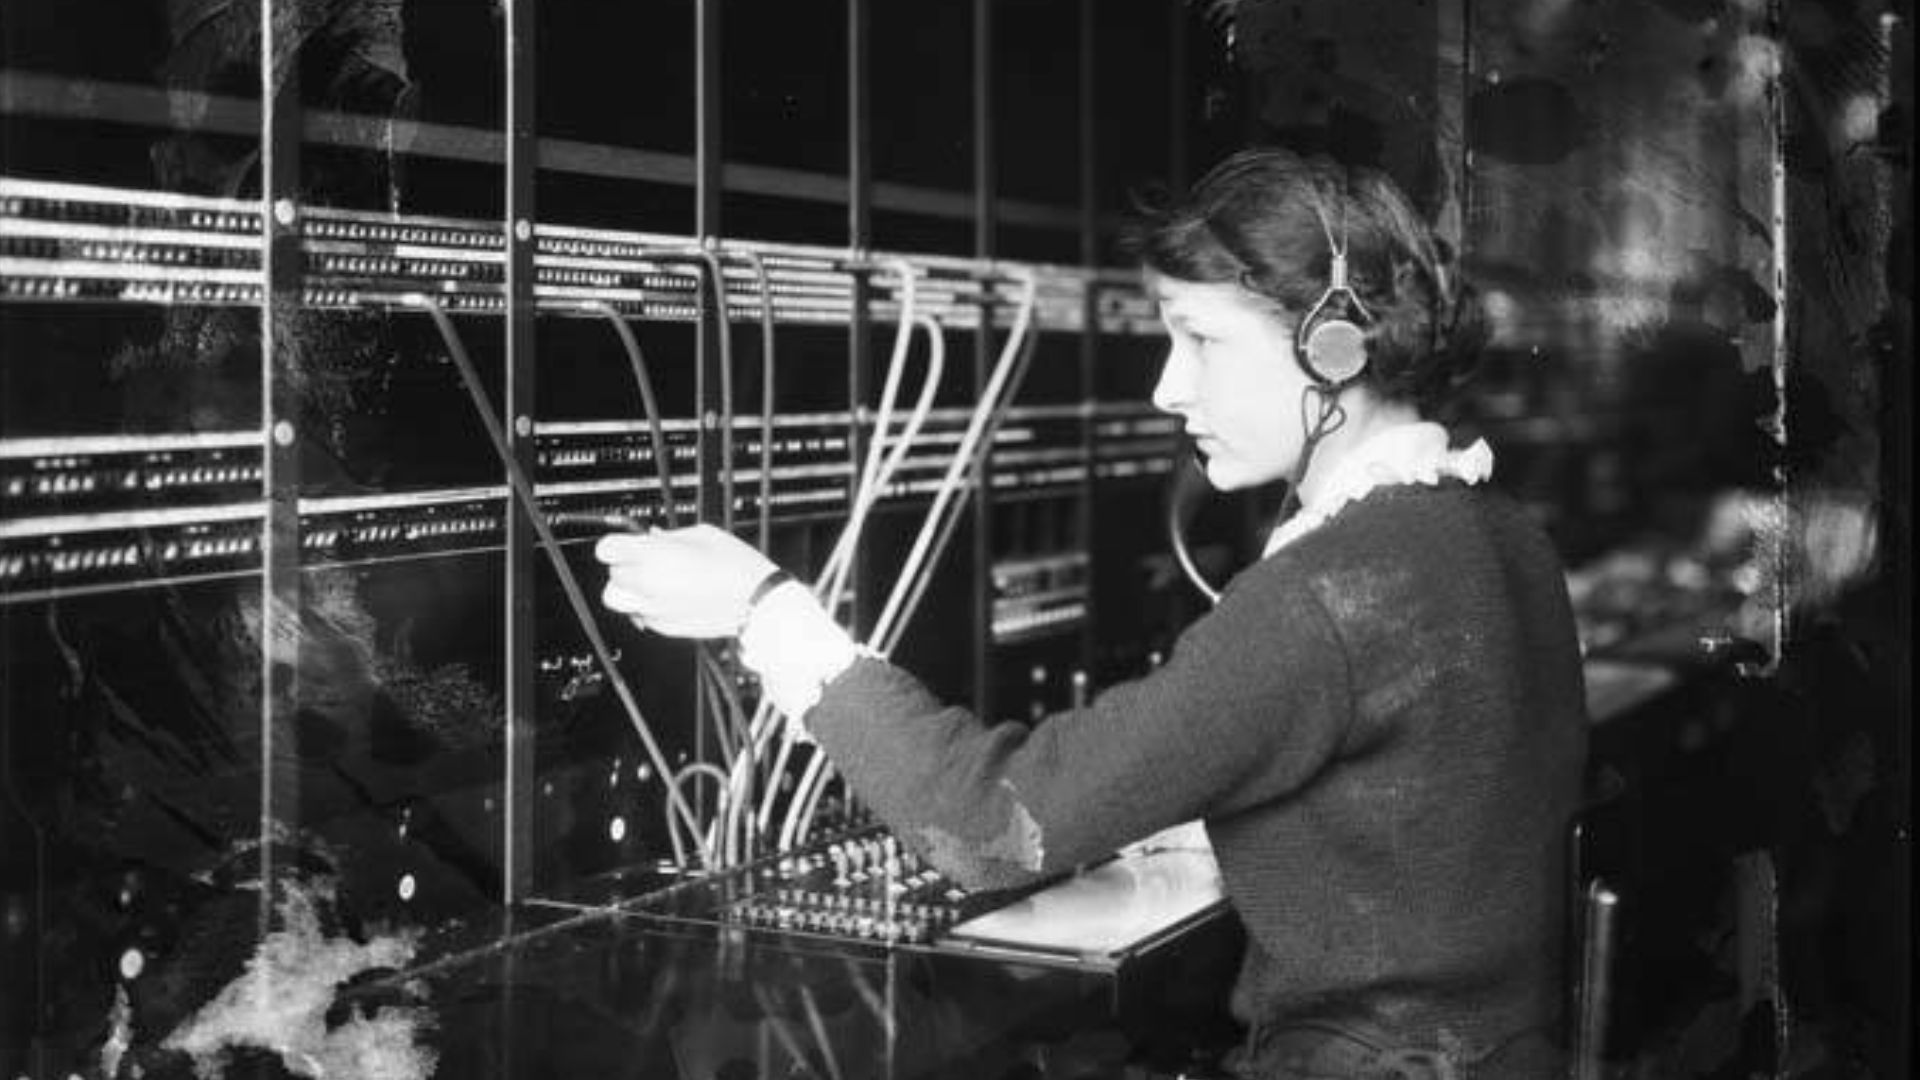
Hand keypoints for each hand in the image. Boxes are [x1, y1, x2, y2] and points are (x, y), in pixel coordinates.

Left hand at [596, 523, 781, 638]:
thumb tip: (655, 538)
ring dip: (628, 590)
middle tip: (645, 560)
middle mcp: (647, 584)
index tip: (624, 543)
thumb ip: (669, 537)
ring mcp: (654, 609)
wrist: (756, 602)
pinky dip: (648, 606)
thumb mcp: (702, 534)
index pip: (606, 549)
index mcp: (653, 556)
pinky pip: (641, 615)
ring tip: (650, 582)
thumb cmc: (735, 566)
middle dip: (624, 567)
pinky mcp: (664, 627)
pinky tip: (671, 596)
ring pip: (618, 601)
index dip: (615, 544)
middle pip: (611, 576)